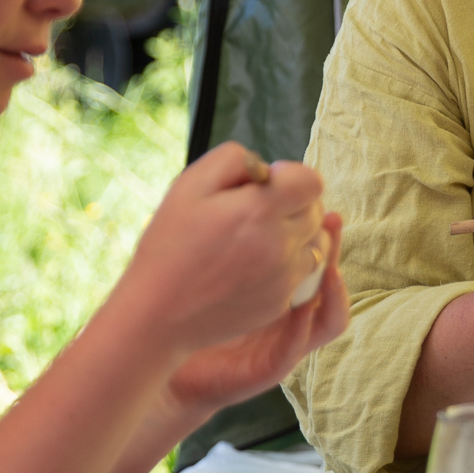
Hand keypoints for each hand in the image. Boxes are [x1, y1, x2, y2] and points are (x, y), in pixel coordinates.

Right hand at [112, 142, 329, 363]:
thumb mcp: (190, 184)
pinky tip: (252, 265)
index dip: (292, 176)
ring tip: (260, 238)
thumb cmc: (169, 244)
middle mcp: (281, 244)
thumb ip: (235, 160)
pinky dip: (287, 265)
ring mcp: (284, 277)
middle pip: (316, 211)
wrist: (158, 313)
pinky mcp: (280, 302)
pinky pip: (302, 273)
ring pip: (316, 244)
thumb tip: (267, 169)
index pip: (312, 182)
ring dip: (298, 235)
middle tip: (256, 211)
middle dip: (294, 203)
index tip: (266, 185)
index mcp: (260, 210)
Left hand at [165, 215, 349, 414]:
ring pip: (328, 320)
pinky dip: (301, 328)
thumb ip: (234, 229)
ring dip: (335, 293)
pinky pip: (294, 348)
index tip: (318, 200)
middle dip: (335, 252)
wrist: (160, 351)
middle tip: (331, 222)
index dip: (323, 229)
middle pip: (330, 282)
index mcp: (278, 284)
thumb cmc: (186, 301)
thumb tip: (250, 185)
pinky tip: (299, 306)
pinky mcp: (268, 368)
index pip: (314, 255)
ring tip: (331, 268)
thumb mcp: (213, 258)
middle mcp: (289, 312)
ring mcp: (283, 342)